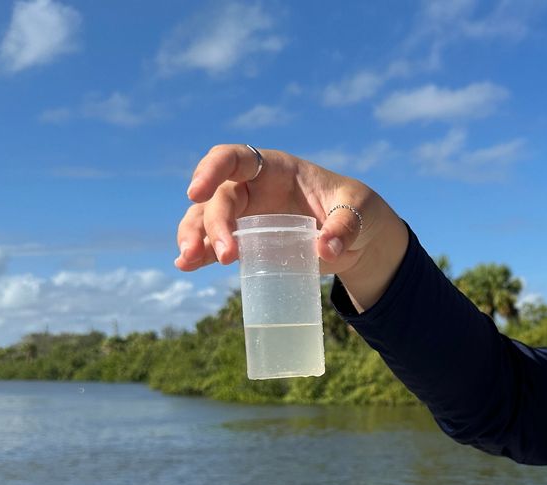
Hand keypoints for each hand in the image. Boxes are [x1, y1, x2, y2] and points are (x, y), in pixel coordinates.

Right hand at [175, 144, 400, 281]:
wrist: (359, 238)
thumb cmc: (358, 210)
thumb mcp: (360, 211)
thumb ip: (345, 225)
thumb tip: (325, 248)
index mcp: (277, 168)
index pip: (235, 158)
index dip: (211, 170)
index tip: (196, 192)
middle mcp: (255, 187)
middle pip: (219, 197)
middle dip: (213, 223)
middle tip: (226, 255)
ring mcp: (248, 214)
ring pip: (207, 219)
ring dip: (194, 237)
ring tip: (189, 261)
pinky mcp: (248, 240)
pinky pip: (216, 243)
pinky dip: (200, 253)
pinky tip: (187, 265)